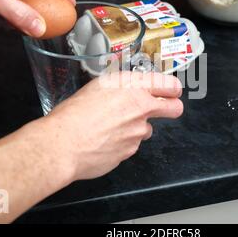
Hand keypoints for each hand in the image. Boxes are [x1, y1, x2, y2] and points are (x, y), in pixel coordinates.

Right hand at [42, 72, 183, 180]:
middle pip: (174, 108)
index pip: (169, 85)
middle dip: (172, 106)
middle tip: (161, 107)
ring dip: (135, 127)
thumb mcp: (99, 85)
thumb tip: (132, 87)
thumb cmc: (74, 113)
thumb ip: (123, 85)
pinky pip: (131, 144)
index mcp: (134, 88)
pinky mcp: (131, 151)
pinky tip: (104, 139)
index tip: (171, 90)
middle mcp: (142, 110)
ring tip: (111, 126)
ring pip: (146, 129)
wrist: (63, 144)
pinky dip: (122, 142)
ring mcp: (138, 133)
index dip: (172, 88)